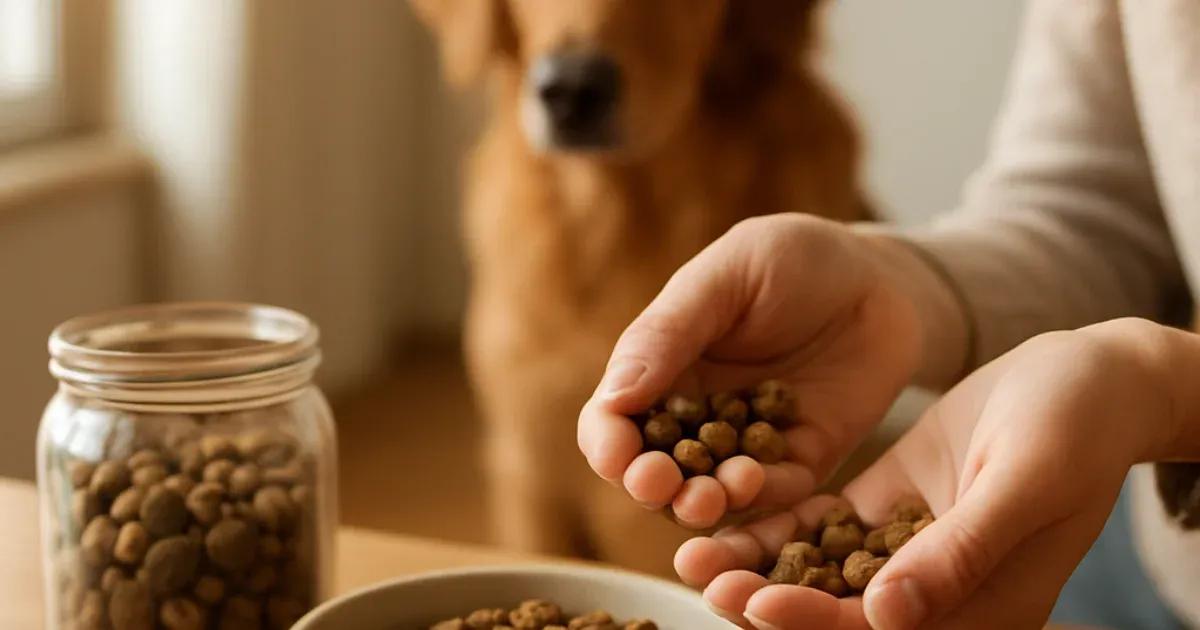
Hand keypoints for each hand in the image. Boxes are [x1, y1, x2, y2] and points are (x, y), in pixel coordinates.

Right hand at [577, 214, 945, 527]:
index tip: (616, 455)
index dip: (607, 444)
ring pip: (709, 494)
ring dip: (699, 503)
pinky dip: (761, 497)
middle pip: (653, 470)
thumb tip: (615, 396)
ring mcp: (748, 443)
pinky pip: (776, 493)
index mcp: (661, 368)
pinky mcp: (802, 459)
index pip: (613, 420)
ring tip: (706, 495)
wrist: (881, 277)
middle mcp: (695, 415)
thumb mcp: (726, 276)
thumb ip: (670, 331)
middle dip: (649, 486)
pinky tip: (754, 481)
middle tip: (657, 484)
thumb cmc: (794, 259)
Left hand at [678, 319, 1177, 629]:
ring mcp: (908, 548)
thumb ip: (960, 550)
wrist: (1092, 378)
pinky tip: (727, 507)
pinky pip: (823, 524)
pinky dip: (778, 522)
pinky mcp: (888, 506)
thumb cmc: (1077, 427)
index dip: (815, 621)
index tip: (754, 601)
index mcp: (983, 610)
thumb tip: (886, 614)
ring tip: (694, 547)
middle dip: (765, 597)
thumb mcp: (1024, 483)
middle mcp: (938, 591)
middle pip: (838, 609)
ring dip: (758, 563)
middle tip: (699, 573)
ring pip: (820, 568)